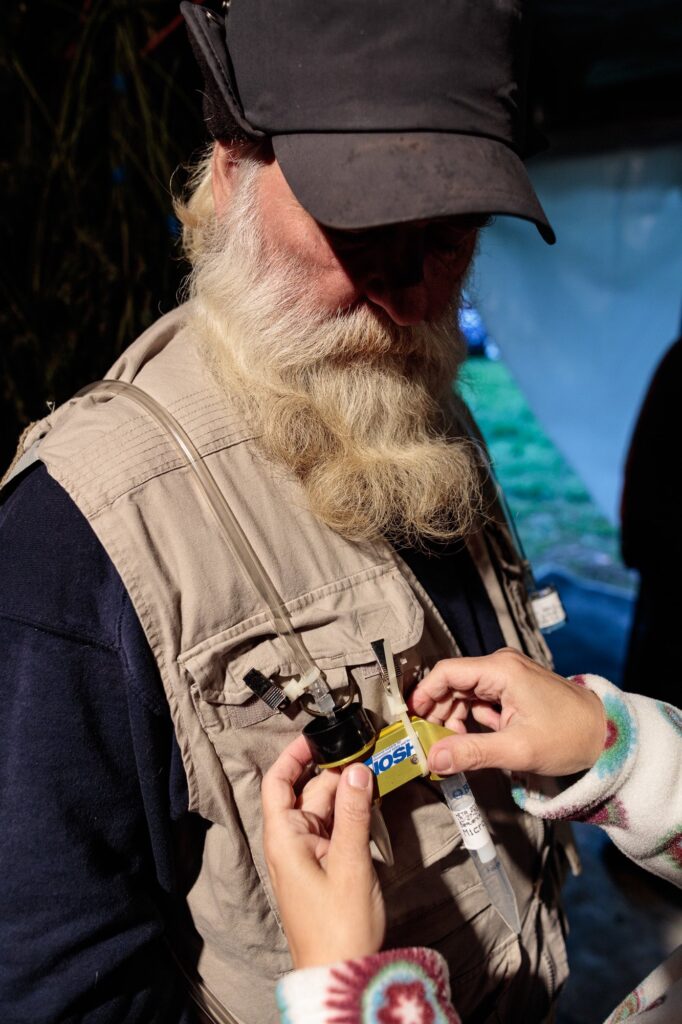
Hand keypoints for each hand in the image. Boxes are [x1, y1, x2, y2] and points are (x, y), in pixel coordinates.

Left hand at [261, 734, 385, 968]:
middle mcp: (291, 842)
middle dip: (334, 772)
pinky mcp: (325, 867)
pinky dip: (351, 815)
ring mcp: (308, 855)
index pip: (278, 783)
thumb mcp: (350, 864)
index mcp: (284, 838)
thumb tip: (357, 771)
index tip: (317, 737)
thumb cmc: (336, 928)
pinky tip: (370, 803)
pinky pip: (335, 829)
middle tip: (364, 752)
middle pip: (308, 793)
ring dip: (347, 793)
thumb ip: (354, 814)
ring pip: (325, 810)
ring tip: (374, 771)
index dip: (294, 757)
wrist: (339, 973)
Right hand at [409, 648, 606, 776]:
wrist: (607, 735)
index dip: (424, 695)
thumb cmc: (569, 736)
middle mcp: (501, 666)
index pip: (446, 673)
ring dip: (454, 720)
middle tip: (431, 745)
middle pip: (452, 684)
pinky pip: (479, 700)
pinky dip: (470, 720)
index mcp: (501, 670)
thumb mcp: (516, 749)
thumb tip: (433, 759)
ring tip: (453, 749)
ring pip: (463, 694)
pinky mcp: (513, 689)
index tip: (411, 721)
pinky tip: (472, 743)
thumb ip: (471, 752)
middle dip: (438, 714)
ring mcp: (507, 676)